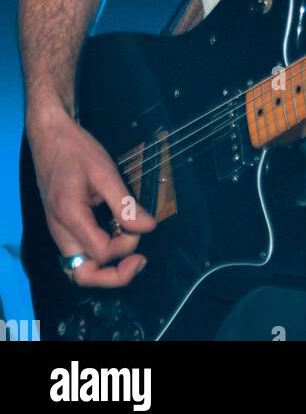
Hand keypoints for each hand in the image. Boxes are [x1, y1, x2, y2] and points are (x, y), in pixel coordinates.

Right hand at [27, 106, 156, 288]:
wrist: (50, 137)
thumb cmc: (76, 150)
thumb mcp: (105, 172)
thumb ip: (125, 203)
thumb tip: (148, 227)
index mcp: (70, 216)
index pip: (101, 252)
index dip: (126, 245)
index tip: (140, 225)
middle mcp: (60, 231)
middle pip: (84, 276)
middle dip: (115, 275)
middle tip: (139, 259)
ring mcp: (58, 231)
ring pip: (80, 269)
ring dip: (107, 267)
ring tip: (130, 250)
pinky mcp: (62, 227)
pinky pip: (79, 254)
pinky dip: (99, 254)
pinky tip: (116, 236)